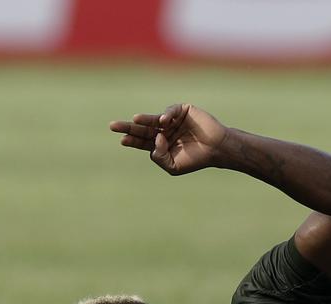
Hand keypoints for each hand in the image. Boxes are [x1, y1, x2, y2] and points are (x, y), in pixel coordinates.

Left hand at [109, 103, 227, 174]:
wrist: (217, 149)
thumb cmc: (196, 159)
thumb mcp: (173, 166)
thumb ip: (159, 156)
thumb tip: (154, 138)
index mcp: (162, 144)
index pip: (142, 141)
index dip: (132, 140)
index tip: (122, 140)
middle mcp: (165, 131)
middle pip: (143, 129)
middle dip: (129, 128)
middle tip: (113, 126)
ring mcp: (173, 120)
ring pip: (154, 119)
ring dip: (144, 120)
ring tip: (135, 120)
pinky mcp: (183, 110)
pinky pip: (170, 110)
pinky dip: (166, 114)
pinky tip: (164, 121)